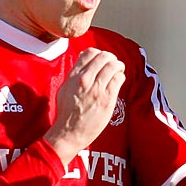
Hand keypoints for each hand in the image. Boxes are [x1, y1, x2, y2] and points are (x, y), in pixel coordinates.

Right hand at [45, 48, 125, 163]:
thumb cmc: (66, 113)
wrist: (69, 132)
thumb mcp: (64, 88)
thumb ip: (74, 75)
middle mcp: (85, 80)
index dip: (99, 53)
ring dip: (119, 66)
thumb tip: (83, 63)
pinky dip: (121, 76)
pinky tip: (119, 80)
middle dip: (111, 58)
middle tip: (113, 64)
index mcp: (73, 76)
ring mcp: (96, 89)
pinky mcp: (107, 99)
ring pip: (113, 66)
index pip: (89, 53)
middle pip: (103, 57)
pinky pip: (118, 79)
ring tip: (119, 70)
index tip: (102, 59)